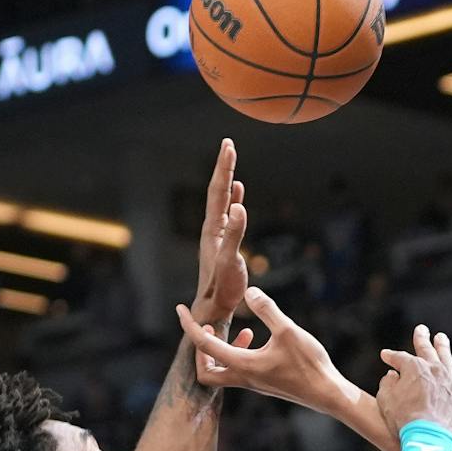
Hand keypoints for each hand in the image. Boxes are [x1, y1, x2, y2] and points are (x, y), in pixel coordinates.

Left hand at [179, 286, 347, 412]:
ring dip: (223, 350)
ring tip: (244, 330)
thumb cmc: (308, 364)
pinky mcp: (264, 384)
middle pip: (205, 371)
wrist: (326, 393)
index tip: (180, 309)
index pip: (205, 345)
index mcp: (242, 365)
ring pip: (222, 372)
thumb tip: (250, 292)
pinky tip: (260, 340)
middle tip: (209, 327)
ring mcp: (253, 383)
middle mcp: (243, 378)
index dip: (189, 325)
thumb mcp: (288, 331)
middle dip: (200, 349)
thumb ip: (268, 310)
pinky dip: (240, 353)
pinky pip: (239, 370)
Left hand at [190, 139, 249, 326]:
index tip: (229, 145)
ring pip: (222, 199)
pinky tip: (238, 192)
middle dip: (224, 166)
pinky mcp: (224, 240)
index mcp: (213, 227)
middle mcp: (213, 226)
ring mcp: (218, 233)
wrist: (214, 306)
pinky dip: (233, 197)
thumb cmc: (222, 287)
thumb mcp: (230, 259)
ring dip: (228, 178)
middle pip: (218, 189)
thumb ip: (235, 233)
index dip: (224, 167)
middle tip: (228, 144)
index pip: (218, 190)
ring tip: (231, 161)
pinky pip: (228, 211)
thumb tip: (239, 206)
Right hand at [378, 326, 451, 437]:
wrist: (427, 437)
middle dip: (422, 339)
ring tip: (441, 337)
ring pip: (446, 358)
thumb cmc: (403, 420)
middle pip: (426, 350)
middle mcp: (433, 369)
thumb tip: (391, 375)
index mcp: (413, 368)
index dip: (391, 356)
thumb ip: (387, 384)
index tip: (386, 355)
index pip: (400, 358)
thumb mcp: (385, 400)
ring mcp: (450, 380)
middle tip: (421, 329)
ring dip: (443, 346)